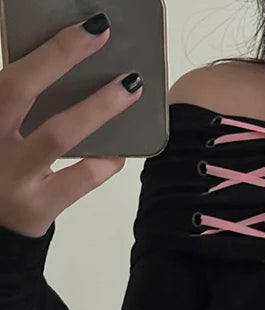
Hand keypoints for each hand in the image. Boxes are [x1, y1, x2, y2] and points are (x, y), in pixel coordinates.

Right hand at [0, 14, 142, 237]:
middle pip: (20, 89)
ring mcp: (12, 177)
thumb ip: (20, 106)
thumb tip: (67, 67)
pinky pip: (82, 178)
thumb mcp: (1, 131)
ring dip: (98, 106)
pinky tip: (122, 148)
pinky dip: (105, 160)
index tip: (80, 24)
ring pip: (58, 134)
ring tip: (130, 86)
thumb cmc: (2, 170)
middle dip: (60, 55)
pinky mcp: (37, 208)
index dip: (42, 47)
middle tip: (100, 32)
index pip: (6, 74)